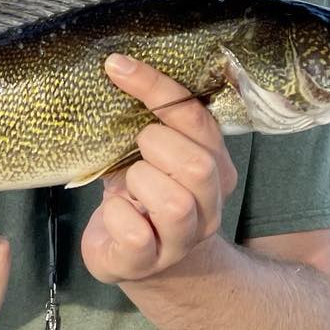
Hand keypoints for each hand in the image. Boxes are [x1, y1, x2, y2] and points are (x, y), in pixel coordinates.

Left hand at [80, 53, 237, 284]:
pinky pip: (136, 234)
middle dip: (155, 145)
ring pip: (174, 204)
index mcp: (216, 168)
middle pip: (198, 165)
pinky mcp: (148, 263)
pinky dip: (115, 214)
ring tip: (127, 184)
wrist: (139, 259)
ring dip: (138, 181)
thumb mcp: (154, 155)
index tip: (117, 66)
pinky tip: (114, 210)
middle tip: (136, 148)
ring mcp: (182, 239)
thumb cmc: (143, 193)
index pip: (197, 119)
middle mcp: (208, 206)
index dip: (155, 88)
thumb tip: (119, 67)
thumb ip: (154, 122)